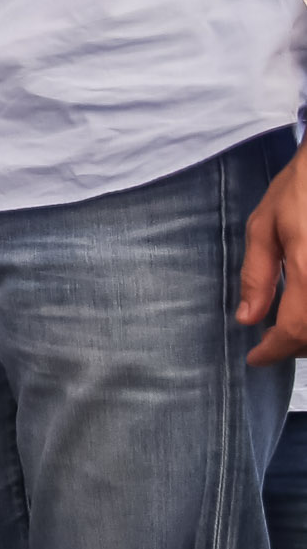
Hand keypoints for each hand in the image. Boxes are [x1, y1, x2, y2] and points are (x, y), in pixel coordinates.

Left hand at [243, 150, 306, 363]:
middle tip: (271, 341)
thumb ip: (256, 276)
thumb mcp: (265, 226)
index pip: (294, 330)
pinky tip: (305, 310)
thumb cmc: (300, 189)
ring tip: (290, 328)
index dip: (274, 352)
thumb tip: (247, 319)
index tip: (255, 359)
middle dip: (295, 346)